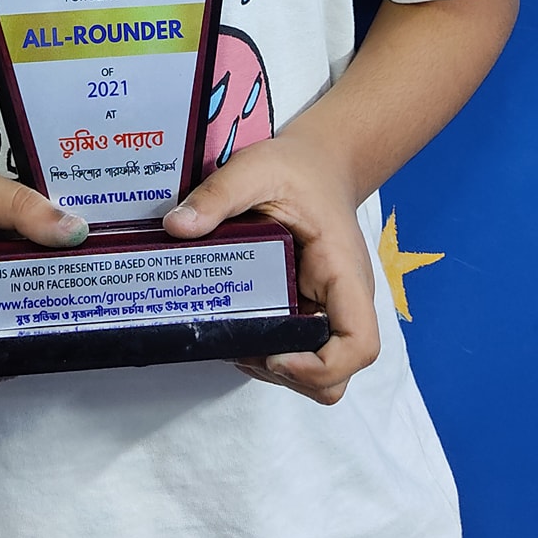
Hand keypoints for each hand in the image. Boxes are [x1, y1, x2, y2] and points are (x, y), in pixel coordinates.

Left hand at [162, 129, 379, 404]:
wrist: (317, 163)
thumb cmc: (296, 169)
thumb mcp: (254, 170)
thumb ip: (219, 195)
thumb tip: (178, 227)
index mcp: (343, 272)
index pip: (360, 345)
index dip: (320, 367)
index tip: (275, 354)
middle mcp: (342, 300)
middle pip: (336, 373)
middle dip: (287, 374)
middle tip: (241, 346)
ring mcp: (327, 309)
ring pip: (318, 372)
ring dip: (275, 368)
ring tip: (234, 338)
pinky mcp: (309, 311)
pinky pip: (299, 352)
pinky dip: (269, 353)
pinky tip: (238, 327)